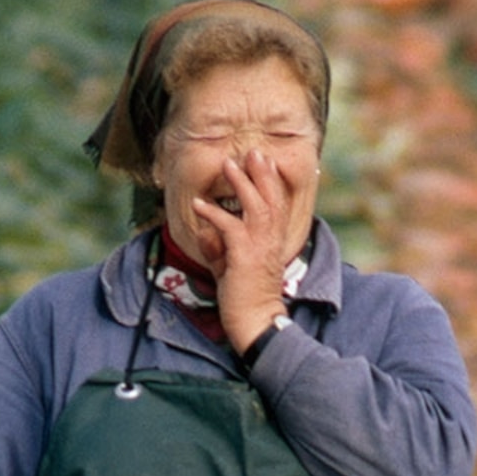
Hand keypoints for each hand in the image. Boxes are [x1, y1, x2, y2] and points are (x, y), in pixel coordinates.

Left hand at [192, 149, 310, 352]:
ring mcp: (259, 247)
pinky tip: (200, 204)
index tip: (264, 162)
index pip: (277, 206)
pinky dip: (214, 214)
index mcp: (272, 242)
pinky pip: (230, 227)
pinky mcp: (244, 257)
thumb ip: (220, 249)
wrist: (255, 323)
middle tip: (254, 152)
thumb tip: (206, 232)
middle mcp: (270, 241)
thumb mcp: (228, 269)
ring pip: (255, 206)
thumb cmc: (243, 299)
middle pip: (271, 199)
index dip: (271, 183)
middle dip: (262, 174)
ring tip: (229, 164)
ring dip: (242, 183)